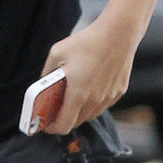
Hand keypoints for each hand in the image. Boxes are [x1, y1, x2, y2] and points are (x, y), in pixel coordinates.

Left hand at [40, 14, 138, 133]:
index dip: (52, 128)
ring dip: (78, 112)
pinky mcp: (118, 92)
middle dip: (64, 119)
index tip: (46, 123)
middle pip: (76, 122)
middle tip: (56, 109)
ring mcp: (108, 97)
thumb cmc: (88, 41)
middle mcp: (94, 100)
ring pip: (90, 115)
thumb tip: (43, 84)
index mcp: (77, 94)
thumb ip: (47, 73)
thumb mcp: (57, 53)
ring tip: (72, 99)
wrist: (119, 34)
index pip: (63, 125)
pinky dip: (93, 103)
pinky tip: (89, 88)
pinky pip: (102, 105)